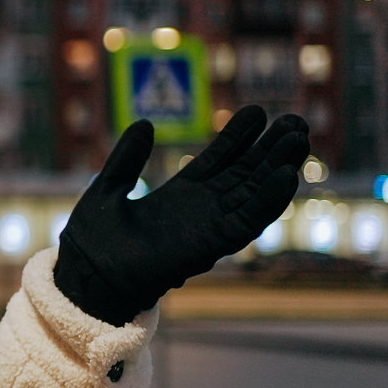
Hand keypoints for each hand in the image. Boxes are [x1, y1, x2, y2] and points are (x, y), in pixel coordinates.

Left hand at [54, 105, 308, 324]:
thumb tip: (145, 123)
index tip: (258, 111)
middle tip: (296, 120)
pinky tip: (286, 176)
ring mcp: (208, 226)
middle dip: (269, 148)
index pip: (218, 160)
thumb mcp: (108, 187)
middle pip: (245, 174)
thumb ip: (127, 158)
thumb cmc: (92, 241)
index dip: (238, 136)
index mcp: (179, 195)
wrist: (87, 276)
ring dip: (278, 167)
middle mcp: (200, 210)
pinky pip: (247, 221)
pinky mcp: (210, 245)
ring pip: (253, 193)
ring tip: (300, 138)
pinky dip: (267, 201)